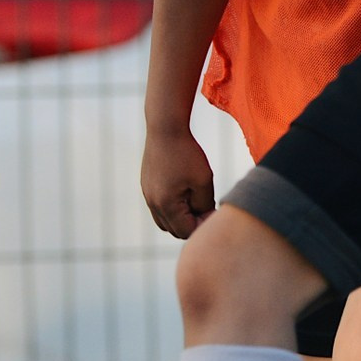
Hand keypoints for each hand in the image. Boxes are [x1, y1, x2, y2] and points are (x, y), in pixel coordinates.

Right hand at [141, 125, 214, 239]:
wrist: (165, 129)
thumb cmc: (188, 153)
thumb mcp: (204, 181)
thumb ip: (205, 205)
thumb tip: (205, 219)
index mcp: (167, 205)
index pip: (187, 231)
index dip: (203, 225)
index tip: (214, 209)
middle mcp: (153, 204)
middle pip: (175, 230)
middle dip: (192, 224)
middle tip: (206, 206)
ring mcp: (147, 196)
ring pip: (165, 222)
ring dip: (181, 218)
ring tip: (195, 199)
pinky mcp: (146, 187)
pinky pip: (159, 208)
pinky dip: (172, 208)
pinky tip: (184, 191)